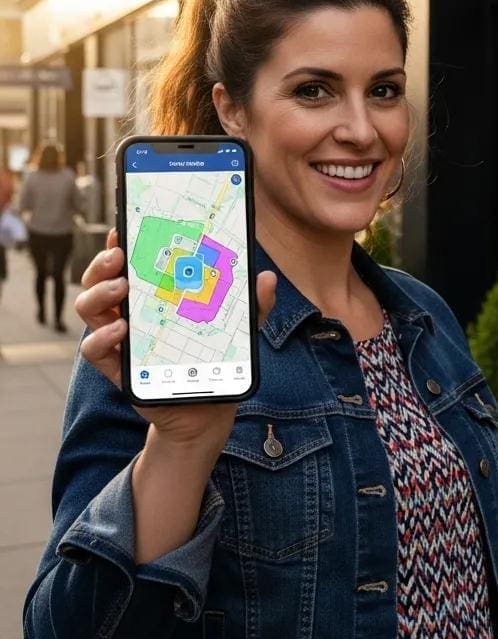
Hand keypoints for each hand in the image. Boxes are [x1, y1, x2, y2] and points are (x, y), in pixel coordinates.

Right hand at [75, 228, 276, 451]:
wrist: (209, 409)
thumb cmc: (216, 359)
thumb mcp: (239, 328)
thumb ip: (253, 304)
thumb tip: (267, 278)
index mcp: (152, 296)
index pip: (128, 264)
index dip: (120, 244)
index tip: (125, 228)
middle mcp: (129, 313)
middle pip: (98, 280)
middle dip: (102, 263)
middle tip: (119, 256)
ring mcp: (121, 340)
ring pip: (89, 309)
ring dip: (99, 294)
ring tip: (121, 288)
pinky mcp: (119, 369)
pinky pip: (94, 350)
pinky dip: (102, 337)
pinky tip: (122, 329)